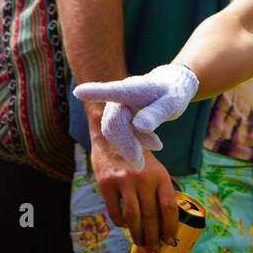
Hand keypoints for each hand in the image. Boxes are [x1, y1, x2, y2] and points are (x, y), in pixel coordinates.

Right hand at [74, 64, 198, 166]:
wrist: (171, 88)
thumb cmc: (173, 93)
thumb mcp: (172, 103)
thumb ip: (157, 113)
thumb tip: (140, 126)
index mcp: (133, 88)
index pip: (112, 90)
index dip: (95, 92)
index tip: (79, 92)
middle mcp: (120, 96)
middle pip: (113, 122)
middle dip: (124, 144)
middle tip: (139, 164)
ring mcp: (117, 106)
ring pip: (113, 131)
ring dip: (127, 146)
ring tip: (149, 155)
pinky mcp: (119, 116)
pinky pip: (119, 133)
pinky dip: (132, 143)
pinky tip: (153, 146)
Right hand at [89, 141, 178, 252]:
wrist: (113, 136)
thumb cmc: (137, 158)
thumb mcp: (155, 168)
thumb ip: (160, 189)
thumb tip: (166, 221)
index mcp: (160, 175)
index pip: (169, 207)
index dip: (170, 227)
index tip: (170, 239)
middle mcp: (144, 178)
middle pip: (152, 216)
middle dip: (153, 237)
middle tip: (153, 250)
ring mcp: (124, 181)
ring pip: (134, 217)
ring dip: (137, 235)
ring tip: (140, 243)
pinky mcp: (107, 184)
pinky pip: (115, 212)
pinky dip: (120, 223)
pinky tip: (124, 226)